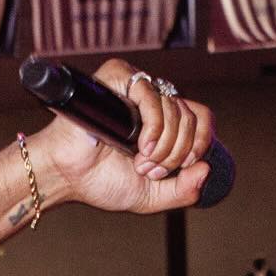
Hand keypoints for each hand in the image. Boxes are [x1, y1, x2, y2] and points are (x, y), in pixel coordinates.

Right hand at [30, 61, 216, 217]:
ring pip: (176, 109)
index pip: (201, 117)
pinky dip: (155, 126)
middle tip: (150, 169)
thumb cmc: (102, 181)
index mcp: (163, 121)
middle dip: (177, 152)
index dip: (202, 141)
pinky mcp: (118, 78)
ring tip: (140, 162)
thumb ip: (184, 191)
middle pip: (191, 116)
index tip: (186, 165)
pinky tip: (140, 146)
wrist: (67, 177)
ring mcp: (136, 88)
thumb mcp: (152, 196)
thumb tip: (207, 169)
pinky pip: (153, 94)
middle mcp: (152, 101)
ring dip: (164, 146)